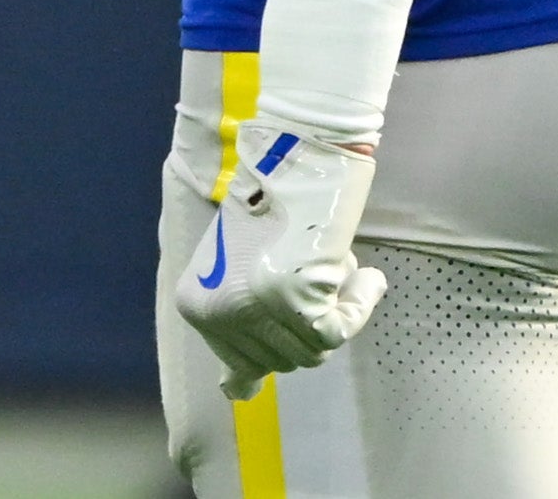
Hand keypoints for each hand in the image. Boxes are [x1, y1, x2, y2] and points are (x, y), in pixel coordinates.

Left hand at [173, 121, 386, 399]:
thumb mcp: (235, 276)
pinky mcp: (296, 301)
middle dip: (307, 324)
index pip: (244, 364)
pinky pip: (339, 330)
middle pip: (282, 359)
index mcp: (195, 307)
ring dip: (334, 311)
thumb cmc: (268, 214)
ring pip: (314, 350)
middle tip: (311, 275)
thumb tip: (235, 395)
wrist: (294, 161)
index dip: (276, 337)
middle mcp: (219, 314)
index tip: (286, 305)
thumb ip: (235, 336)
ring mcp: (256, 309)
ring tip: (330, 266)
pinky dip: (358, 305)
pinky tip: (363, 276)